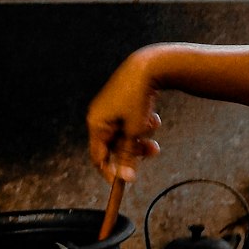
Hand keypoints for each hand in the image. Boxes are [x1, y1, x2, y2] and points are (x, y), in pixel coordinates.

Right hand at [87, 48, 163, 182]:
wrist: (149, 66)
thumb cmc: (138, 98)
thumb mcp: (134, 132)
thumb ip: (128, 156)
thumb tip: (126, 178)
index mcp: (96, 123)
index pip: (98, 157)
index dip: (110, 171)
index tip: (123, 182)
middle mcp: (99, 116)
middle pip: (115, 146)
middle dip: (134, 149)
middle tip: (152, 151)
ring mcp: (110, 108)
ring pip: (126, 134)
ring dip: (141, 136)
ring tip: (153, 126)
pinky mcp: (122, 102)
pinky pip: (130, 121)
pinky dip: (142, 123)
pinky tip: (152, 115)